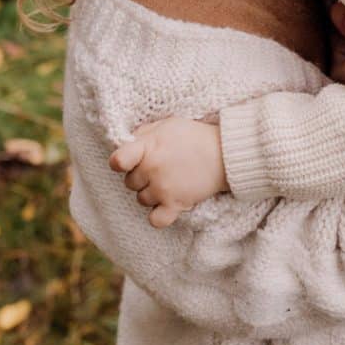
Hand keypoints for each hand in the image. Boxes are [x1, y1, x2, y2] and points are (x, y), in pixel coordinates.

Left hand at [109, 117, 227, 228]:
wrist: (225, 153)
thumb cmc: (195, 136)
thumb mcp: (168, 125)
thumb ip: (144, 133)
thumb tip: (126, 144)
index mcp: (148, 147)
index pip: (118, 161)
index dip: (119, 163)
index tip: (126, 163)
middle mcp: (152, 169)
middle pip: (130, 183)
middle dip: (141, 177)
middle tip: (160, 169)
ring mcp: (163, 188)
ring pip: (141, 200)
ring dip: (152, 194)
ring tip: (169, 182)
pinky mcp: (176, 204)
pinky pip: (156, 220)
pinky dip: (159, 216)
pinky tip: (167, 205)